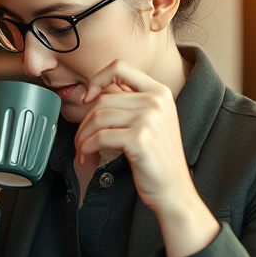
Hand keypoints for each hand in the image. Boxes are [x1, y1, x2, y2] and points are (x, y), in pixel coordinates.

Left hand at [76, 60, 218, 256]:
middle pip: (102, 99)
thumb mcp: (151, 121)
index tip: (86, 98)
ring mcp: (149, 118)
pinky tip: (88, 159)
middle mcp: (156, 101)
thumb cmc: (156, 159)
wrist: (174, 190)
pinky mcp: (140, 138)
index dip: (97, 78)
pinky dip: (86, 149)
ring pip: (97, 118)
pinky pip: (99, 138)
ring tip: (83, 153)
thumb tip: (92, 93)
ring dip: (82, 138)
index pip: (120, 67)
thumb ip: (130, 103)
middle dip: (84, 123)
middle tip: (81, 142)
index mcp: (159, 91)